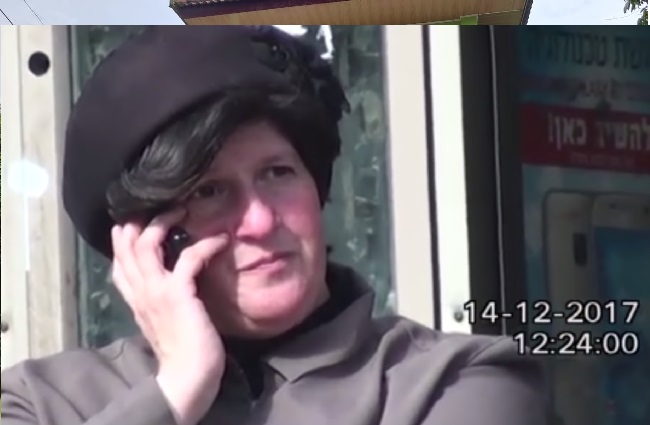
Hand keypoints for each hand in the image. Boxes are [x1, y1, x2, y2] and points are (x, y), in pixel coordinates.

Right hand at [111, 209, 228, 424]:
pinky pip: (188, 258)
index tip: (138, 220)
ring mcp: (155, 292)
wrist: (186, 376)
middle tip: (163, 206)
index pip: (118, 262)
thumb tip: (173, 281)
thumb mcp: (164, 320)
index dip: (123, 238)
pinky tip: (219, 240)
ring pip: (147, 245)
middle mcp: (140, 292)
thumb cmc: (181, 350)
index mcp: (136, 299)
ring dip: (165, 223)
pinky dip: (204, 245)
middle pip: (125, 246)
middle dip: (139, 221)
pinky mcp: (177, 293)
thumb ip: (161, 300)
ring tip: (183, 211)